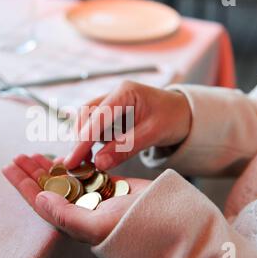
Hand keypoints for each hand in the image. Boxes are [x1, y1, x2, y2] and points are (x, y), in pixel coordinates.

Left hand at [3, 154, 150, 244]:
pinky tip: (61, 156)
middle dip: (31, 172)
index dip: (22, 184)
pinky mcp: (106, 186)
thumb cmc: (130, 228)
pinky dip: (70, 163)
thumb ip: (64, 215)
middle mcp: (79, 209)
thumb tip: (40, 199)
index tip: (9, 168)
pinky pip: (81, 172)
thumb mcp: (94, 226)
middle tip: (17, 157)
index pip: (39, 201)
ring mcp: (92, 197)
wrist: (163, 219)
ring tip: (32, 154)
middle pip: (47, 188)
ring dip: (47, 166)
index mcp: (72, 220)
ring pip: (62, 179)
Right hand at [64, 81, 191, 170]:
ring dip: (88, 141)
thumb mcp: (153, 134)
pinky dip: (95, 141)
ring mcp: (111, 103)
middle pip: (85, 116)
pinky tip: (105, 152)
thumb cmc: (172, 118)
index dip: (83, 140)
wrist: (183, 113)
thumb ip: (125, 148)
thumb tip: (99, 163)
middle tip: (80, 165)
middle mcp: (114, 95)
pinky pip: (95, 127)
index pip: (97, 117)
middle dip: (81, 140)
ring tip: (97, 159)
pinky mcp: (111, 114)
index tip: (73, 160)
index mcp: (125, 93)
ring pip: (87, 122)